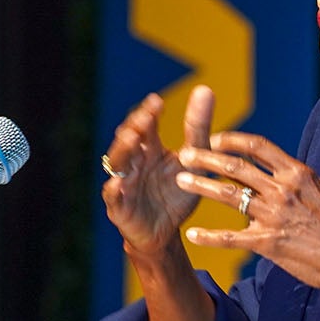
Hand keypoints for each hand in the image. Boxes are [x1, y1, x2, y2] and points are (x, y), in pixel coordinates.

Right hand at [102, 86, 214, 254]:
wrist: (167, 231)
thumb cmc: (177, 192)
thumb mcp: (194, 161)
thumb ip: (197, 128)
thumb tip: (205, 89)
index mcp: (149, 150)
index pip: (145, 126)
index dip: (148, 113)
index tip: (157, 101)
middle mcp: (133, 163)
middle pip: (128, 141)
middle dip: (134, 128)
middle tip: (145, 117)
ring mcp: (124, 184)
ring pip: (117, 163)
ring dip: (123, 151)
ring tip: (132, 138)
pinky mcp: (120, 208)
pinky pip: (113, 197)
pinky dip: (114, 189)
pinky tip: (117, 182)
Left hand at [174, 131, 319, 293]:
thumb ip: (307, 182)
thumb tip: (293, 174)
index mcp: (298, 174)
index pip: (259, 147)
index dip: (233, 140)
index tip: (215, 137)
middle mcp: (283, 190)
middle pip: (236, 166)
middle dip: (206, 157)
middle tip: (185, 153)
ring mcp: (274, 216)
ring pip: (229, 195)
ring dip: (201, 185)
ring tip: (181, 180)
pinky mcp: (268, 243)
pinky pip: (231, 237)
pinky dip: (209, 236)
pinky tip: (192, 235)